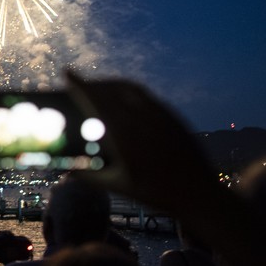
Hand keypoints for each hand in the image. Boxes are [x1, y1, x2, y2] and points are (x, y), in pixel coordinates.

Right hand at [65, 70, 219, 214]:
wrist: (199, 193)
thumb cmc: (156, 192)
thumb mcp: (119, 186)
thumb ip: (90, 177)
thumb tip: (67, 172)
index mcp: (124, 133)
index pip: (97, 99)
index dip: (80, 84)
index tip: (67, 72)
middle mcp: (141, 117)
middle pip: (112, 88)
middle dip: (93, 83)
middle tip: (81, 85)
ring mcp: (160, 114)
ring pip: (130, 88)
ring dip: (112, 84)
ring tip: (101, 89)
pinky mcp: (172, 116)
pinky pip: (146, 95)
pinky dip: (129, 91)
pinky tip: (126, 102)